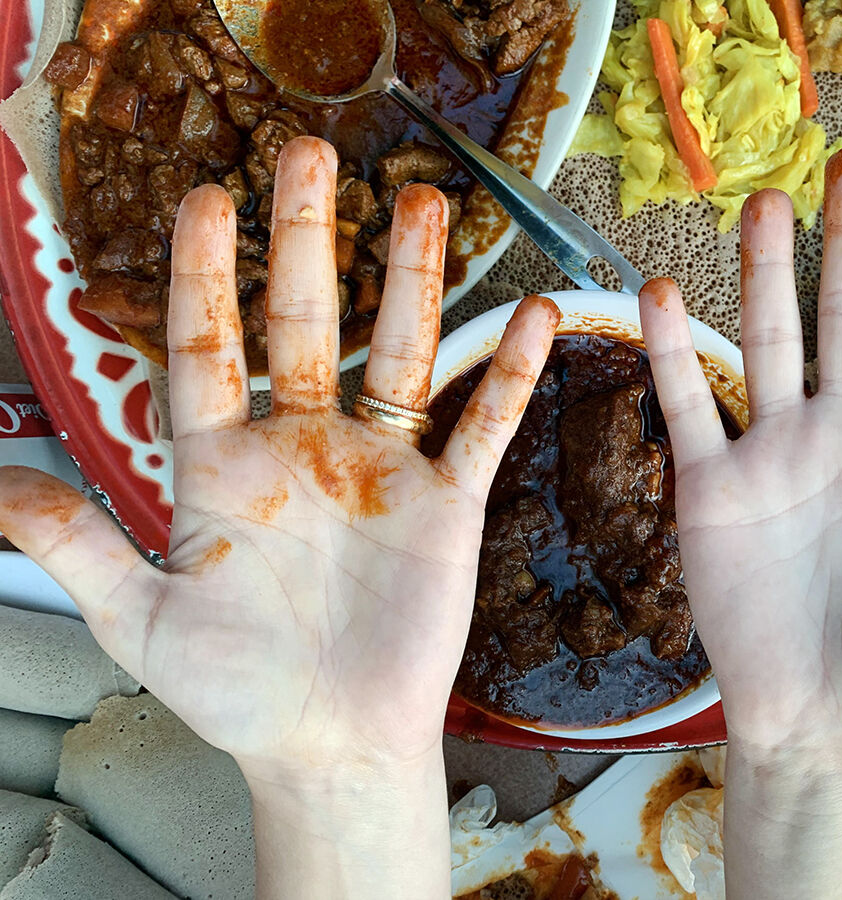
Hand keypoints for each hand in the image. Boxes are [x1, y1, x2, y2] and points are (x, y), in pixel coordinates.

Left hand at [0, 137, 559, 897]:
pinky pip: (484, 427)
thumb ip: (77, 546)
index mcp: (225, 465)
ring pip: (402, 355)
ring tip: (421, 207)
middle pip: (306, 324)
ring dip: (412, 282)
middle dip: (305, 242)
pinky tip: (537, 316)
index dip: (205, 275)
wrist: (330, 742)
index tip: (205, 201)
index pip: (210, 348)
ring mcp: (381, 468)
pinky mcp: (444, 503)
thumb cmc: (237, 689)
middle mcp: (304, 447)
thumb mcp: (140, 620)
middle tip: (307, 157)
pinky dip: (510, 374)